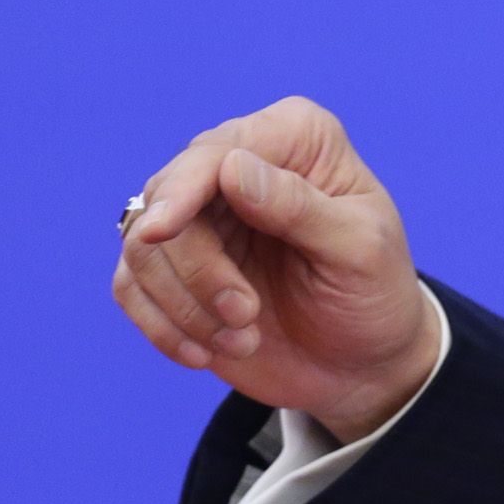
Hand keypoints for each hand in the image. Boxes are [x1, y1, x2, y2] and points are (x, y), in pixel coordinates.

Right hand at [109, 96, 438, 441]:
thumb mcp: (359, 251)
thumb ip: (299, 207)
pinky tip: (204, 353)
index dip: (181, 191)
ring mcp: (200, 215)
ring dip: (185, 306)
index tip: (160, 232)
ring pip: (142, 246)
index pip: (216, 151)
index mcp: (294, 137)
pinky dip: (162, 327)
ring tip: (242, 340)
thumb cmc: (374, 294)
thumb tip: (231, 167)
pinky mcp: (174, 267)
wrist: (361, 365)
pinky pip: (130, 286)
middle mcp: (238, 162)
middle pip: (168, 200)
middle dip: (199, 270)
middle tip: (245, 316)